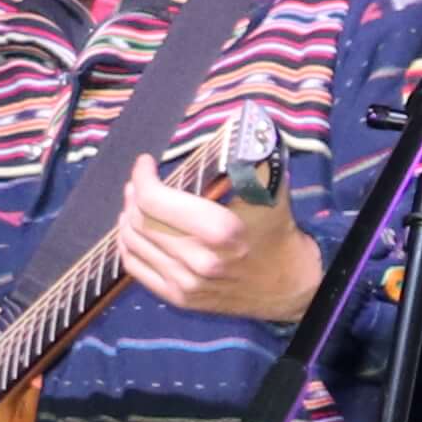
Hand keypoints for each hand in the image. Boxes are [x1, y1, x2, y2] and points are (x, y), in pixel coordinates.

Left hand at [113, 166, 317, 322]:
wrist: (292, 288)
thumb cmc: (279, 234)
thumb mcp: (270, 191)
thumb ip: (249, 158)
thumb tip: (240, 123)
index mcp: (221, 230)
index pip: (153, 199)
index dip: (142, 175)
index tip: (146, 163)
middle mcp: (199, 259)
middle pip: (139, 217)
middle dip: (134, 194)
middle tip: (143, 184)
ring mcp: (186, 283)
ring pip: (132, 240)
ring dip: (129, 217)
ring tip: (139, 205)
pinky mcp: (180, 298)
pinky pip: (134, 266)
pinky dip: (129, 244)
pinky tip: (139, 232)